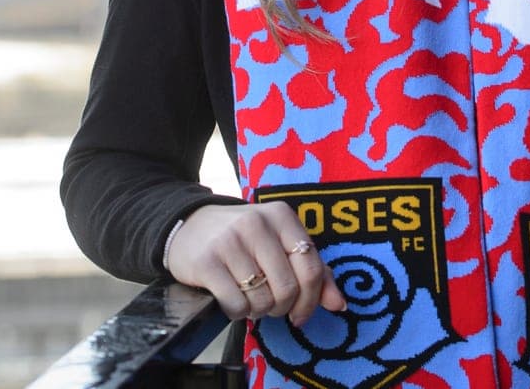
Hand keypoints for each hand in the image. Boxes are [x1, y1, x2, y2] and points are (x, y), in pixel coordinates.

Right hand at [167, 203, 346, 323]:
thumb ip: (313, 271)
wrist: (189, 226)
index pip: (312, 268)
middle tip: (270, 306)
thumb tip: (340, 305)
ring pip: (262, 300)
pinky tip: (231, 300)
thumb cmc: (243, 240)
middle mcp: (257, 224)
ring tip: (249, 297)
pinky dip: (237, 312)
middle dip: (282, 308)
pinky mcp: (207, 262)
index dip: (311, 300)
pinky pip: (235, 305)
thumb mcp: (280, 244)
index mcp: (282, 216)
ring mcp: (230, 241)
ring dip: (258, 310)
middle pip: (288, 288)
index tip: (301, 314)